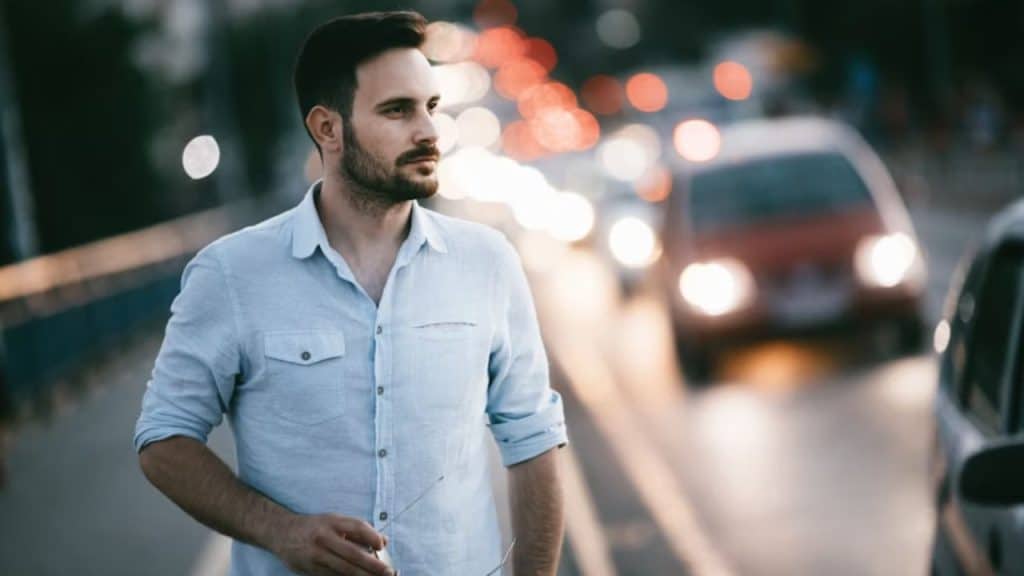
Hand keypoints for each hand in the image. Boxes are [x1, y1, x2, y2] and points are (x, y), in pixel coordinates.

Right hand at [270, 512, 393, 575]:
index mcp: (332, 522)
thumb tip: (383, 541)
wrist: (281, 532)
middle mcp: (324, 538)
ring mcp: (316, 556)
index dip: (372, 536)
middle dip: (373, 565)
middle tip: (388, 572)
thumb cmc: (314, 527)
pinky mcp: (311, 570)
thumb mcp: (334, 521)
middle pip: (353, 553)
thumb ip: (357, 529)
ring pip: (344, 570)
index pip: (356, 527)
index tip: (382, 545)